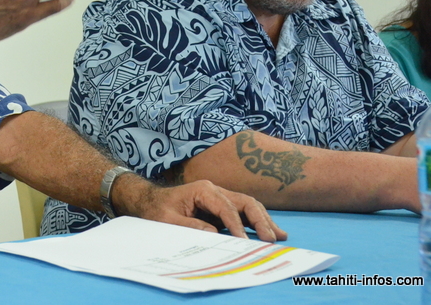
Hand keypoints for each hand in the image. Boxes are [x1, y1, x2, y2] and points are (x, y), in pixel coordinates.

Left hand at [116, 177, 287, 241]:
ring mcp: (221, 197)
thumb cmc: (158, 209)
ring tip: (279, 236)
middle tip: (271, 239)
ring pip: (249, 206)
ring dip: (264, 220)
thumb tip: (215, 233)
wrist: (151, 201)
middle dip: (260, 220)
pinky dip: (258, 222)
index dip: (237, 225)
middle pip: (245, 202)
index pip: (226, 207)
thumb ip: (191, 226)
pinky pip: (244, 213)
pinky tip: (272, 232)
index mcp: (203, 190)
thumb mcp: (168, 219)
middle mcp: (215, 190)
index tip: (244, 241)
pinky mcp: (222, 207)